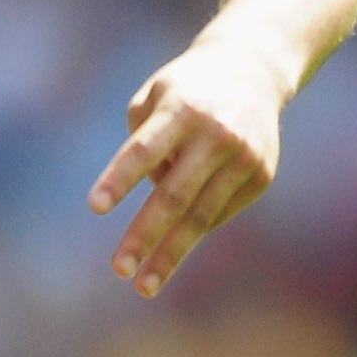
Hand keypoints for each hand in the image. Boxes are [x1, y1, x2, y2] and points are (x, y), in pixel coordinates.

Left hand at [87, 32, 284, 297]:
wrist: (255, 70)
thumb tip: (151, 199)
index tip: (95, 207)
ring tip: (143, 285)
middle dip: (144, 235)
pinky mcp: (261, 175)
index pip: (143, 149)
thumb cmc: (187, 88)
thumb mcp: (155, 96)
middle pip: (173, 195)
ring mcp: (243, 157)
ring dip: (171, 254)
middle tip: (119, 269)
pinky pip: (219, 213)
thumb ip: (141, 143)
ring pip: (200, 216)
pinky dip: (194, 230)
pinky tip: (174, 247)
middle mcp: (215, 134)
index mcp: (181, 109)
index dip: (119, 178)